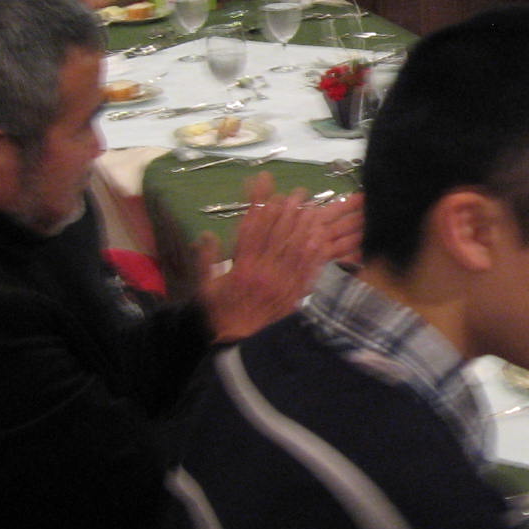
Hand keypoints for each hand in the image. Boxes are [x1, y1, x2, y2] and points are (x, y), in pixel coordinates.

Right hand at [198, 175, 361, 341]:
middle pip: (278, 233)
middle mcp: (264, 271)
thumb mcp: (205, 288)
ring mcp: (283, 281)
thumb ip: (206, 260)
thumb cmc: (222, 314)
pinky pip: (309, 269)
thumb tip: (206, 234)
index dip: (258, 203)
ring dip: (304, 224)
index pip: (252, 227)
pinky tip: (322, 235)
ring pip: (296, 247)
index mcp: (241, 267)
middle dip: (288, 209)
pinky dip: (316, 250)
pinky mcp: (296, 293)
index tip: (264, 184)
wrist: (242, 345)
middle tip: (297, 191)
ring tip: (312, 205)